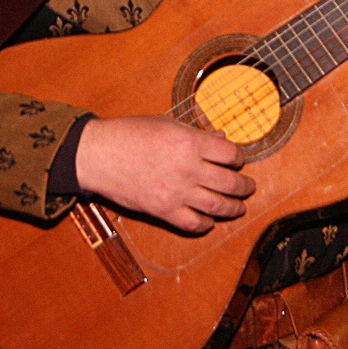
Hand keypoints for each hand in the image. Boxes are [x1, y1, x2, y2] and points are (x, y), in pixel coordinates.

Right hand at [74, 116, 255, 233]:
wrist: (99, 154)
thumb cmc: (129, 134)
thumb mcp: (166, 124)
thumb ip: (196, 134)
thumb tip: (219, 139)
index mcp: (190, 143)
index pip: (231, 154)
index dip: (239, 158)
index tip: (238, 160)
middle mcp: (188, 169)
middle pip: (231, 183)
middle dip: (244, 186)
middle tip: (248, 187)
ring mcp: (177, 193)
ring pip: (218, 206)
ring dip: (234, 208)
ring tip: (239, 207)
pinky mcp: (164, 211)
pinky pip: (194, 224)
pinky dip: (206, 224)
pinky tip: (209, 220)